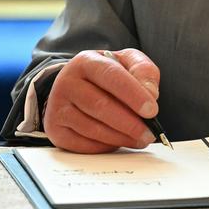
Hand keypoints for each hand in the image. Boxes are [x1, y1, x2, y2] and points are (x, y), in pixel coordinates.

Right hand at [44, 48, 160, 152]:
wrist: (76, 86)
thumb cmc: (107, 75)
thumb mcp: (126, 63)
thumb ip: (143, 71)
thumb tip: (151, 94)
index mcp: (86, 61)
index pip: (111, 76)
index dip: (133, 94)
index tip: (152, 110)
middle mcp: (67, 82)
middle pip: (100, 105)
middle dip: (129, 123)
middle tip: (149, 132)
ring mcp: (58, 107)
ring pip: (92, 127)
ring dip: (120, 137)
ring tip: (140, 139)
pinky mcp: (56, 129)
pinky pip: (83, 144)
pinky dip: (105, 146)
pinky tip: (119, 142)